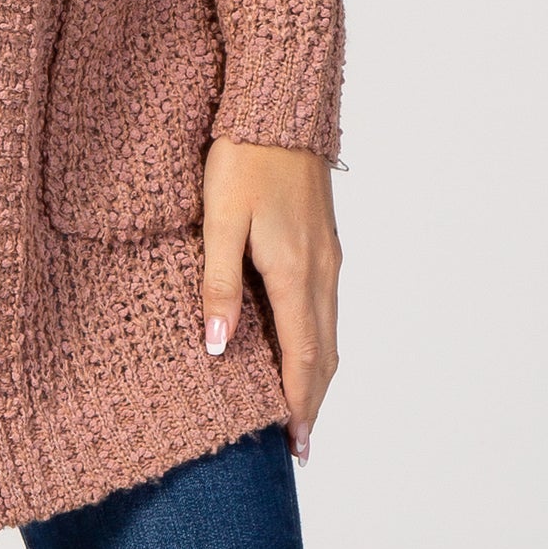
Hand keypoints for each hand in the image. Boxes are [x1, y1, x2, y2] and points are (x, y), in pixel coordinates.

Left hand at [200, 136, 341, 465]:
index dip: (298, 403)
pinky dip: (319, 339)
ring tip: (301, 405)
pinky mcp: (324, 239)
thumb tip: (220, 348)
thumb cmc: (243, 157)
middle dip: (312, 400)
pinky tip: (302, 343)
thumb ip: (218, 284)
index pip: (303, 357)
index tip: (293, 444)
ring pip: (329, 329)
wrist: (278, 104)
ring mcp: (327, 254)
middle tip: (299, 444)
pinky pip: (326, 305)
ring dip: (317, 372)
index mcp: (295, 272)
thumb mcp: (219, 219)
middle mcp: (321, 270)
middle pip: (324, 353)